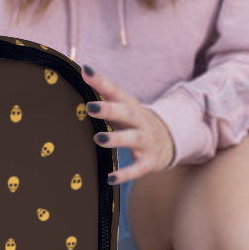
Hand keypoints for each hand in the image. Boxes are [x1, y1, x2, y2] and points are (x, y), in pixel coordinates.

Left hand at [81, 63, 175, 182]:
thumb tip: (79, 74)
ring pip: (133, 139)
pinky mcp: (149, 161)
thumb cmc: (134, 121)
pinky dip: (125, 174)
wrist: (169, 140)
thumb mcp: (123, 107)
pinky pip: (138, 169)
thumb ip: (103, 94)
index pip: (114, 90)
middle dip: (109, 109)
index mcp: (130, 105)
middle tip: (90, 107)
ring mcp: (146, 141)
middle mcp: (139, 121)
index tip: (85, 71)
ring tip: (99, 138)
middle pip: (126, 112)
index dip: (100, 80)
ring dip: (117, 138)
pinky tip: (110, 178)